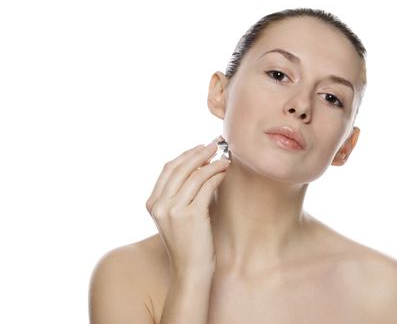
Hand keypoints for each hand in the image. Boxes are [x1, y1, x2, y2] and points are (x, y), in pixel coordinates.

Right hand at [145, 139, 230, 276]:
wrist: (190, 270)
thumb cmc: (189, 243)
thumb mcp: (176, 216)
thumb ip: (180, 193)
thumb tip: (200, 165)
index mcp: (152, 203)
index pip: (168, 169)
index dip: (186, 155)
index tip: (200, 148)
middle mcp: (159, 205)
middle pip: (180, 167)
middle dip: (199, 153)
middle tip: (215, 145)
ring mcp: (173, 210)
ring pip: (195, 175)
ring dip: (212, 163)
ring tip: (225, 160)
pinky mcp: (191, 215)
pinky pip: (206, 186)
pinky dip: (217, 176)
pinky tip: (225, 173)